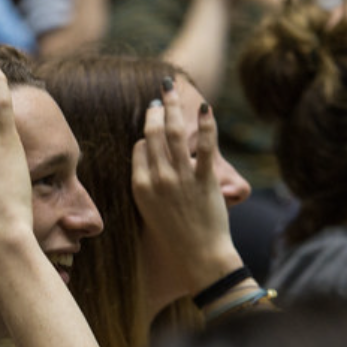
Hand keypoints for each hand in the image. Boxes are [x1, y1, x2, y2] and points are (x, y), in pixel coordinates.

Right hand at [131, 79, 242, 294]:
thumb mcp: (149, 211)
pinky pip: (205, 146)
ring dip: (173, 107)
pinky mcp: (205, 180)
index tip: (153, 131)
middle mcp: (158, 178)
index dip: (146, 137)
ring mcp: (181, 178)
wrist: (198, 255)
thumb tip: (150, 162)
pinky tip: (206, 107)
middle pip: (152, 134)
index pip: (139, 148)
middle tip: (158, 98)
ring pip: (174, 133)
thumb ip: (148, 185)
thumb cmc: (174, 237)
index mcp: (140, 186)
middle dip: (155, 111)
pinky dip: (207, 124)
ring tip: (171, 90)